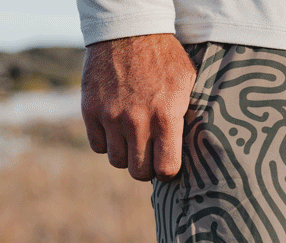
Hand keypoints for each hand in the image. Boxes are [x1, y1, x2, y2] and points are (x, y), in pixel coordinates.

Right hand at [81, 34, 196, 180]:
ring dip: (125, 153)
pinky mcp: (90, 109)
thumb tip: (194, 152)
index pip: (165, 170)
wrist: (128, 27)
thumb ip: (186, 119)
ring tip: (132, 137)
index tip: (165, 163)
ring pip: (117, 161)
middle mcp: (137, 120)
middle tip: (148, 152)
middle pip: (139, 172)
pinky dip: (105, 141)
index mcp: (165, 117)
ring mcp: (111, 115)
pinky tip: (115, 127)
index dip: (166, 171)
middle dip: (145, 166)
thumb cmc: (164, 58)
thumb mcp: (187, 85)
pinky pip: (97, 146)